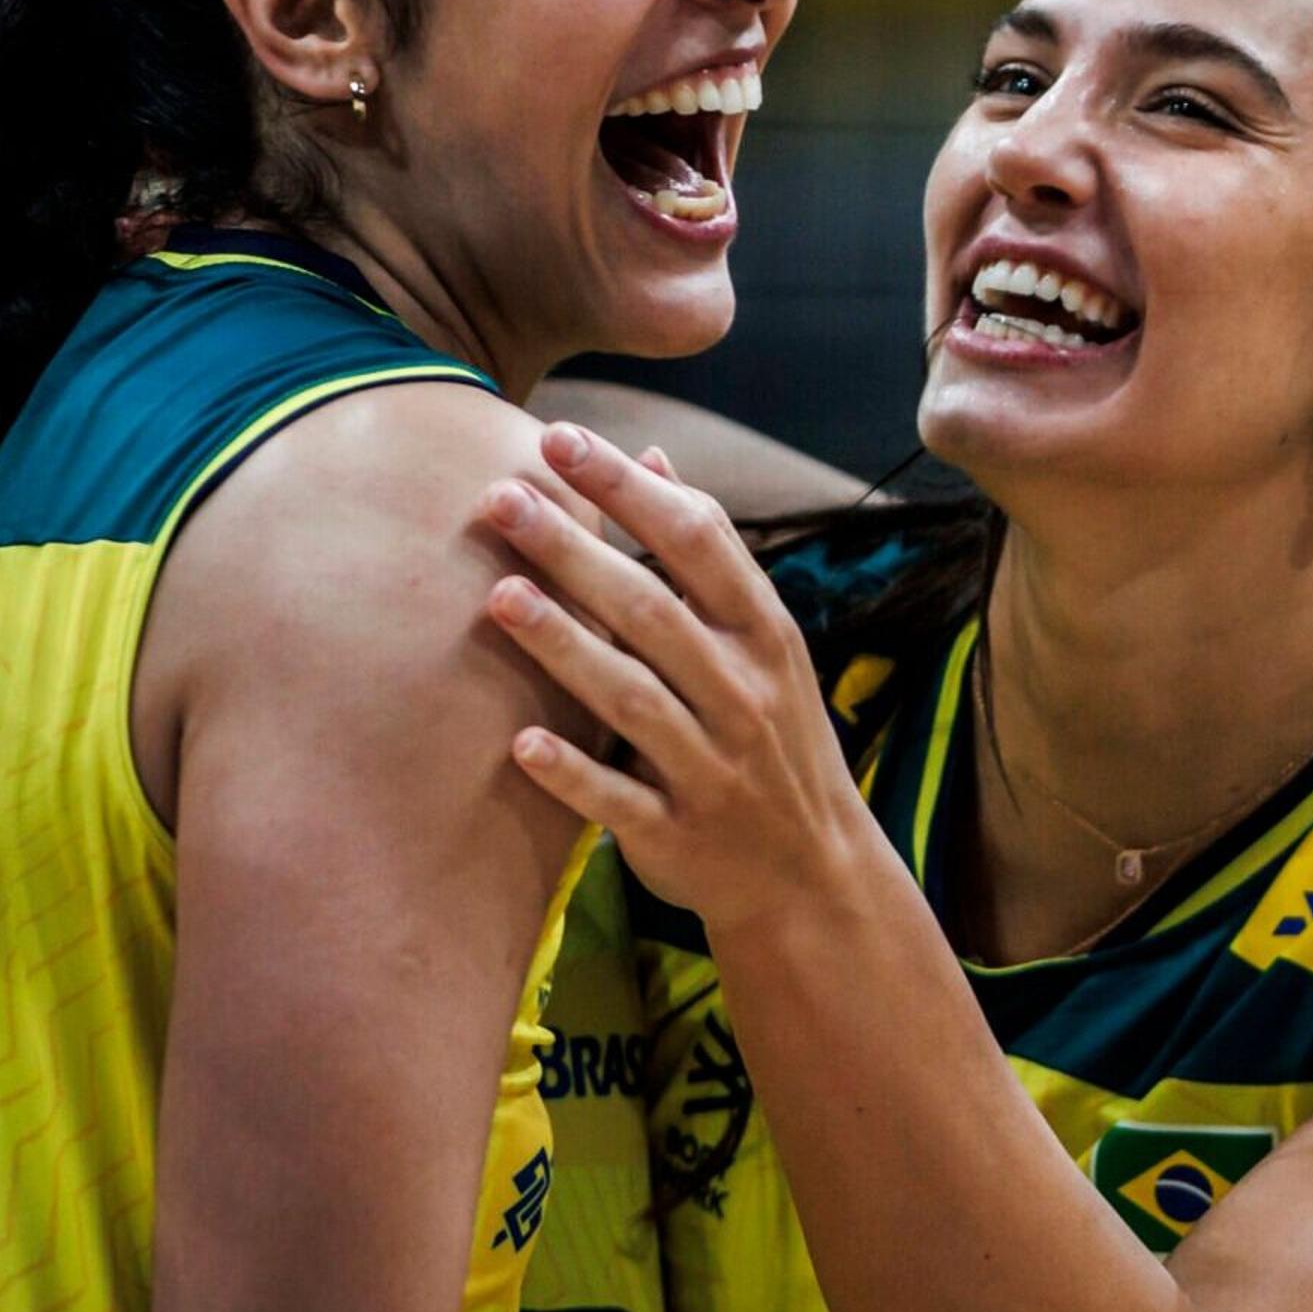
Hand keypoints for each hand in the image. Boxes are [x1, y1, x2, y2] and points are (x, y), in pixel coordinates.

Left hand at [480, 423, 883, 933]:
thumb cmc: (772, 736)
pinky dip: (574, 772)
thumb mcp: (763, 640)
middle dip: (575, 549)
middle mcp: (744, 693)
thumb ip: (706, 555)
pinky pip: (620, 800)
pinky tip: (522, 742)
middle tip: (501, 497)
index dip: (627, 488)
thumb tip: (653, 457)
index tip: (560, 438)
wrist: (813, 873)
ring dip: (566, 647)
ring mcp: (713, 766)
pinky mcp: (676, 834)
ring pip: (633, 698)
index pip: (699, 540)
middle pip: (652, 610)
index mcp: (765, 634)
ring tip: (499, 596)